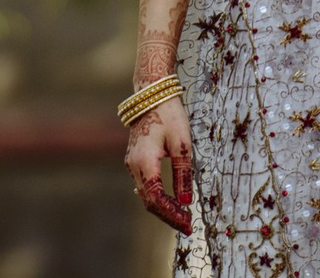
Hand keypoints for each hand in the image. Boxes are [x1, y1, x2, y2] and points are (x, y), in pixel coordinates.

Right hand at [125, 96, 193, 232]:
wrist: (152, 94)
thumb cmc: (169, 115)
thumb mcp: (182, 143)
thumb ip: (183, 173)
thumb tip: (185, 201)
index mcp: (144, 163)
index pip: (156, 200)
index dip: (171, 215)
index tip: (188, 223)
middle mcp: (133, 166)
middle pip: (149, 201)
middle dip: (168, 216)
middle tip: (187, 225)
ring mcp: (131, 163)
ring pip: (145, 194)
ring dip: (162, 208)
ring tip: (182, 216)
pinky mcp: (134, 160)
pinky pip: (144, 185)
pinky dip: (157, 196)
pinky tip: (170, 200)